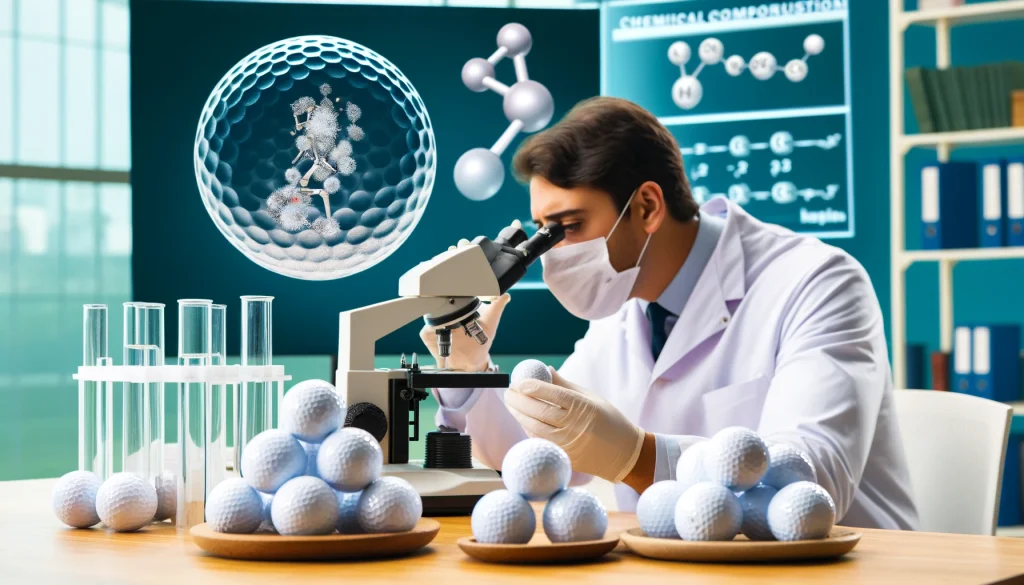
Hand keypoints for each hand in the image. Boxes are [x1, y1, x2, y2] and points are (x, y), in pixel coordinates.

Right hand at [419, 238, 510, 372]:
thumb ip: (498, 305)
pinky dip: (425, 314)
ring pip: (430, 296)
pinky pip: (424, 322)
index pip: (459, 274)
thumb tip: (506, 294)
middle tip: (453, 249)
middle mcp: (446, 304)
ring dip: (432, 280)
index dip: (460, 257)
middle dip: (446, 261)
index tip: (461, 244)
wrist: (469, 361)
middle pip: (443, 279)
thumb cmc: (479, 340)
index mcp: (462, 299)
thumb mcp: (491, 320)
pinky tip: (428, 303)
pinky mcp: (426, 330)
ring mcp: (434, 315)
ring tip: (438, 265)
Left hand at [504, 370, 645, 482]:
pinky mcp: (565, 456)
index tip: (519, 382)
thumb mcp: (592, 398)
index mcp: (582, 407)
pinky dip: (529, 429)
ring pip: (535, 428)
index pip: (552, 395)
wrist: (625, 454)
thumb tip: (545, 371)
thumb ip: (566, 386)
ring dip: (520, 415)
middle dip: (519, 400)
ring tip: (511, 404)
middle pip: (539, 411)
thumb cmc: (610, 421)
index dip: (533, 387)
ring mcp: (568, 444)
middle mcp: (574, 426)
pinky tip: (523, 420)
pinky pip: (541, 441)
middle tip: (509, 392)